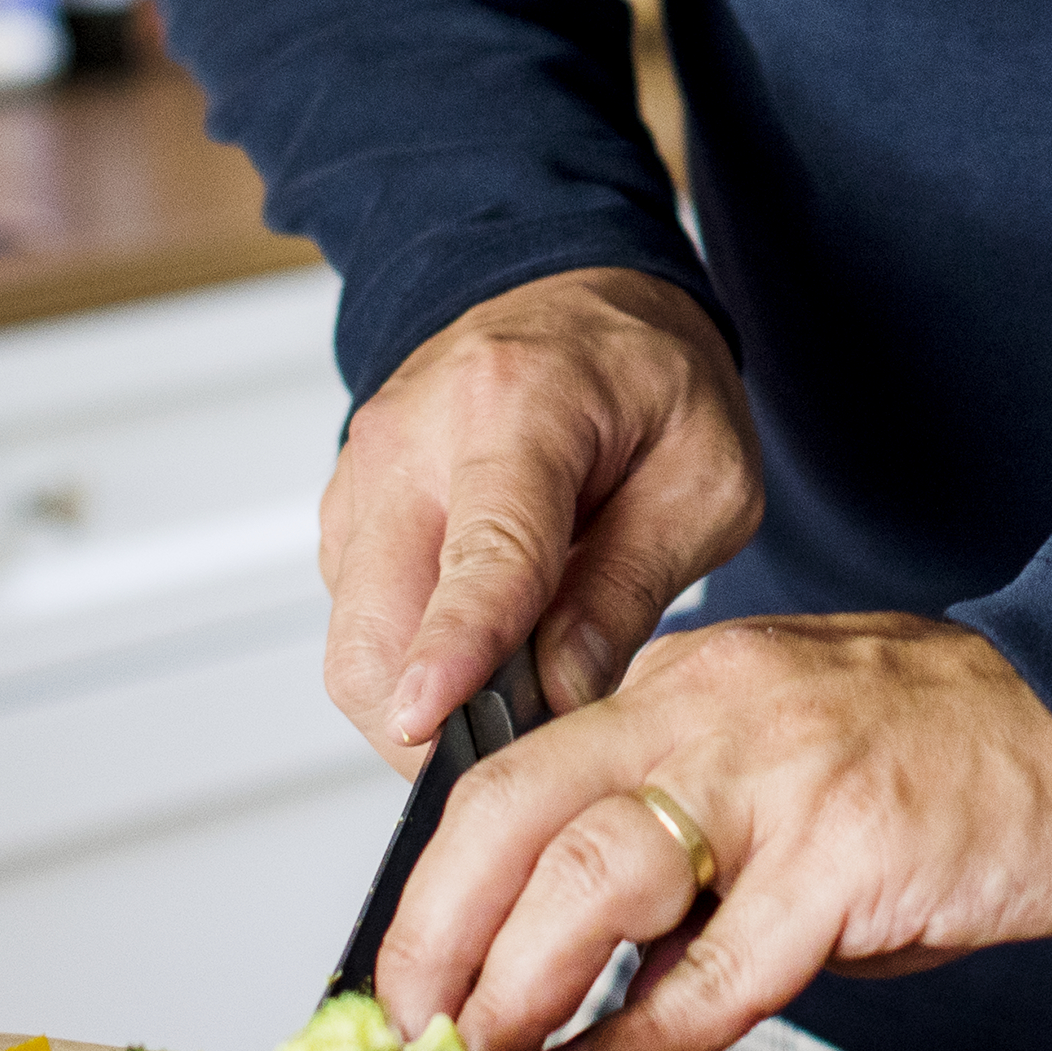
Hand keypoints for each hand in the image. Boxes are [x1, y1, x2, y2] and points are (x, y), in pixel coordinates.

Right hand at [321, 265, 765, 758]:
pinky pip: (358, 620)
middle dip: (430, 724)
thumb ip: (632, 587)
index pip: (482, 550)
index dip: (455, 649)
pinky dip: (409, 662)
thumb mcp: (705, 477)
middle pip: (378, 624)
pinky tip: (481, 649)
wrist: (576, 295)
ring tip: (512, 697)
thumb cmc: (650, 377)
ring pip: (355, 641)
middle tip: (519, 755)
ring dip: (419, 701)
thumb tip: (564, 696)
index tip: (431, 723)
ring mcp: (364, 473)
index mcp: (518, 405)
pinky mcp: (347, 511)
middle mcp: (413, 436)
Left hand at [372, 610, 1051, 1050]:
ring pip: (590, 880)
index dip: (438, 888)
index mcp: (686, 682)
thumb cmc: (959, 765)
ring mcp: (781, 779)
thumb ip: (694, 843)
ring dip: (516, 991)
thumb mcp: (791, 765)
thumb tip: (596, 972)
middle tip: (411, 1034)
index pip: (512, 774)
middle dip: (434, 936)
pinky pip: (713, 973)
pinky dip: (637, 1040)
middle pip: (510, 811)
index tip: (412, 979)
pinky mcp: (852, 857)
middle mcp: (713, 710)